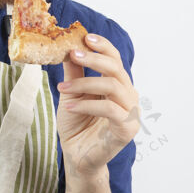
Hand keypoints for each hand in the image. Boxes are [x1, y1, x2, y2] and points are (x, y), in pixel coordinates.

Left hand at [54, 33, 140, 175]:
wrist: (76, 154)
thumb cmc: (77, 124)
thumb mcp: (71, 92)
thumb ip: (74, 71)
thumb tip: (68, 46)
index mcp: (118, 85)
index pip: (116, 59)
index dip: (103, 46)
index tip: (86, 37)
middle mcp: (128, 97)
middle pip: (117, 69)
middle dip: (94, 59)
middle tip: (73, 54)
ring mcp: (131, 113)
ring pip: (113, 86)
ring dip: (85, 83)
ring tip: (62, 88)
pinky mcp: (127, 129)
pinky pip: (110, 109)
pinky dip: (87, 104)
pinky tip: (69, 106)